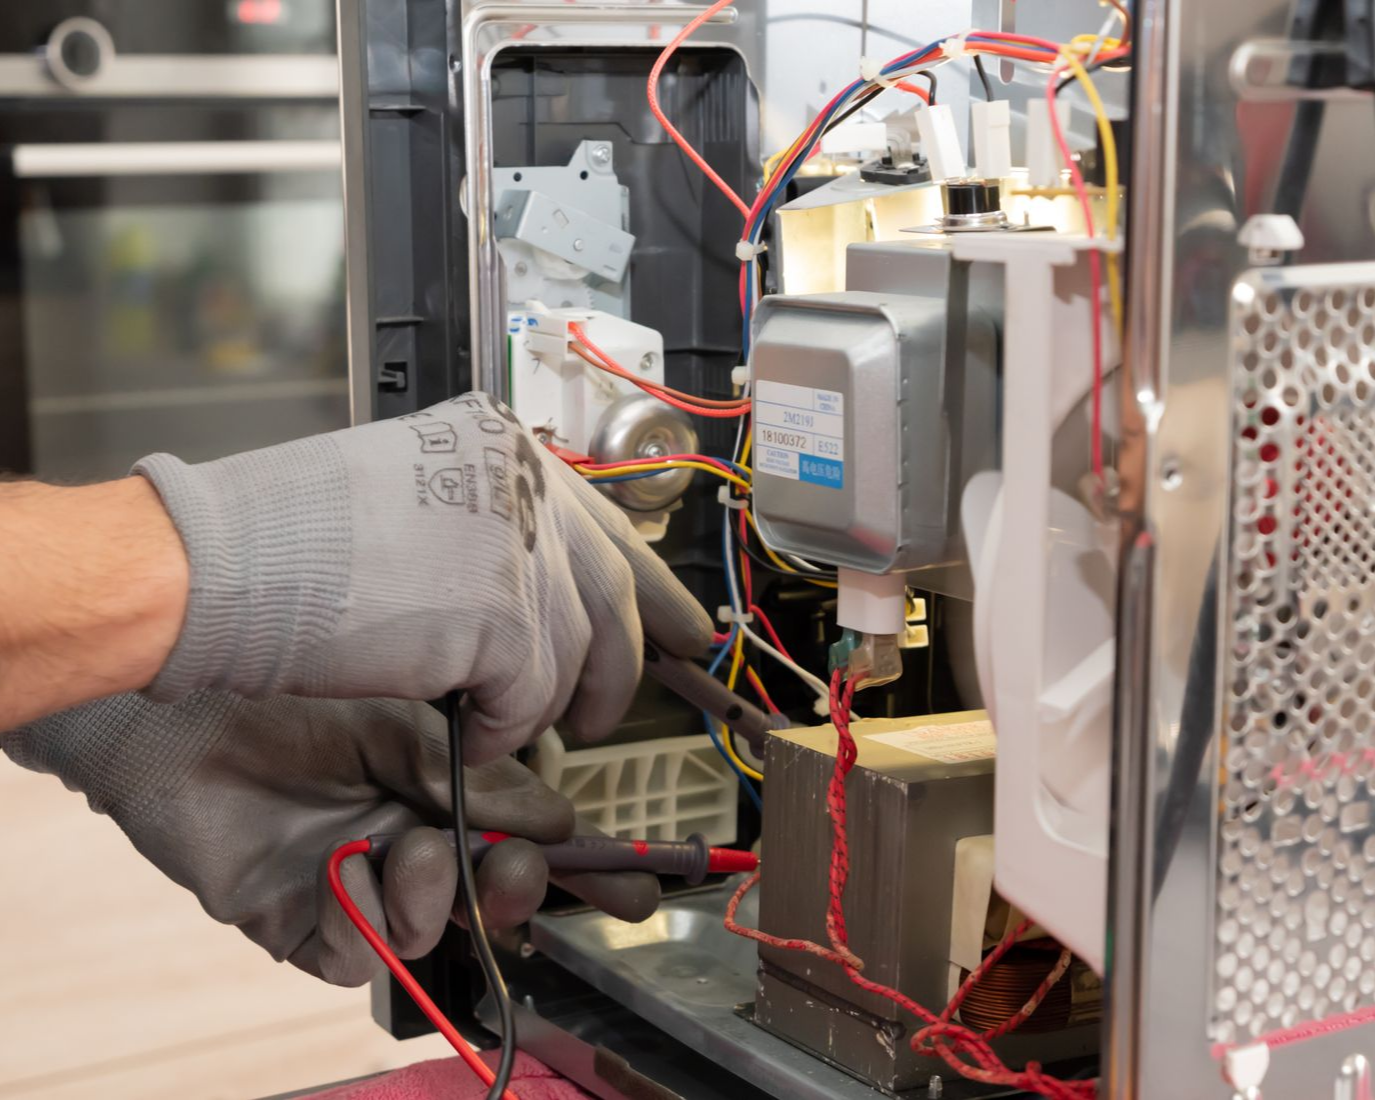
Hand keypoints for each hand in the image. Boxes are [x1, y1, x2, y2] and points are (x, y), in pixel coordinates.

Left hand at [5, 693, 658, 986]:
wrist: (179, 706)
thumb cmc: (290, 687)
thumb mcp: (406, 720)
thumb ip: (480, 776)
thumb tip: (560, 822)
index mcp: (443, 780)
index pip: (528, 829)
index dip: (581, 864)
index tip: (634, 894)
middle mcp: (409, 831)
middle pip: (490, 891)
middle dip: (518, 887)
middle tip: (515, 867)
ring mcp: (358, 879)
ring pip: (435, 928)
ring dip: (439, 892)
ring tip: (412, 846)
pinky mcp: (302, 919)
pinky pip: (364, 952)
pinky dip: (373, 921)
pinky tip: (355, 872)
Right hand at [135, 393, 712, 761]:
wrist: (222, 563)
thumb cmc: (287, 539)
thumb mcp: (414, 505)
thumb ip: (484, 534)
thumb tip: (537, 592)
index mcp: (501, 449)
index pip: (606, 522)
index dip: (650, 586)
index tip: (684, 628)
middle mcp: (522, 484)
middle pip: (611, 590)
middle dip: (627, 659)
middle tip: (628, 703)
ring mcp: (518, 543)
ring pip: (575, 652)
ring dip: (543, 704)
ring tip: (517, 727)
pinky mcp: (502, 614)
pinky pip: (530, 698)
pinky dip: (503, 729)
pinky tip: (471, 736)